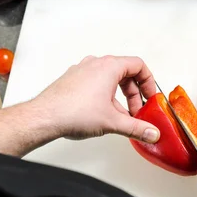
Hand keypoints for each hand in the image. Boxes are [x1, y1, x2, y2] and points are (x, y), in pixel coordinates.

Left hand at [33, 55, 160, 142]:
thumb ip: (137, 128)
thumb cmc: (73, 112)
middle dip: (134, 93)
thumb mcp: (113, 122)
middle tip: (136, 110)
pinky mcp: (72, 80)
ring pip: (109, 79)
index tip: (150, 96)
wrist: (45, 117)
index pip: (138, 65)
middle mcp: (95, 64)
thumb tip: (151, 132)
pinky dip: (104, 95)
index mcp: (109, 67)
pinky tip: (103, 114)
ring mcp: (81, 71)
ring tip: (120, 116)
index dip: (149, 82)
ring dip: (119, 96)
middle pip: (124, 72)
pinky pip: (95, 83)